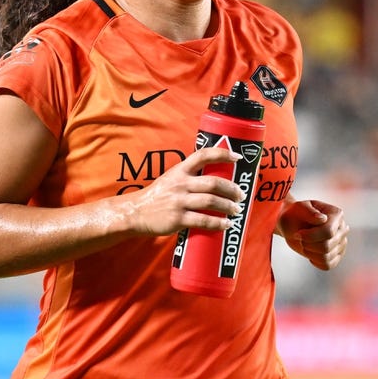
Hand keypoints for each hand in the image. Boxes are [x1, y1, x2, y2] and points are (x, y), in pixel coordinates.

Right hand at [127, 146, 244, 235]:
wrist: (136, 212)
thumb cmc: (157, 196)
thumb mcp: (171, 178)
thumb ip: (189, 176)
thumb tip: (215, 178)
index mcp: (180, 170)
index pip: (203, 155)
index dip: (222, 154)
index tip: (237, 157)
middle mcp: (181, 184)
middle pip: (213, 183)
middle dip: (232, 189)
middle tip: (241, 195)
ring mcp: (179, 202)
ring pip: (211, 202)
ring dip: (228, 206)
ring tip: (236, 210)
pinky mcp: (178, 219)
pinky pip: (203, 221)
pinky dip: (218, 223)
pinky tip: (226, 224)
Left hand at [277, 199, 347, 270]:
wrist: (293, 223)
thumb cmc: (296, 213)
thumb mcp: (298, 208)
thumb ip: (309, 212)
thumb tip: (322, 219)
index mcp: (337, 214)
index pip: (328, 232)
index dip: (310, 236)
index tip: (297, 234)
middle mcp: (342, 229)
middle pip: (326, 246)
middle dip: (307, 244)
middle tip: (299, 237)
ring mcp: (341, 243)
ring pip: (326, 257)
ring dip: (309, 252)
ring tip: (304, 243)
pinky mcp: (337, 255)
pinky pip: (328, 265)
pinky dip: (315, 261)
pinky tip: (310, 252)